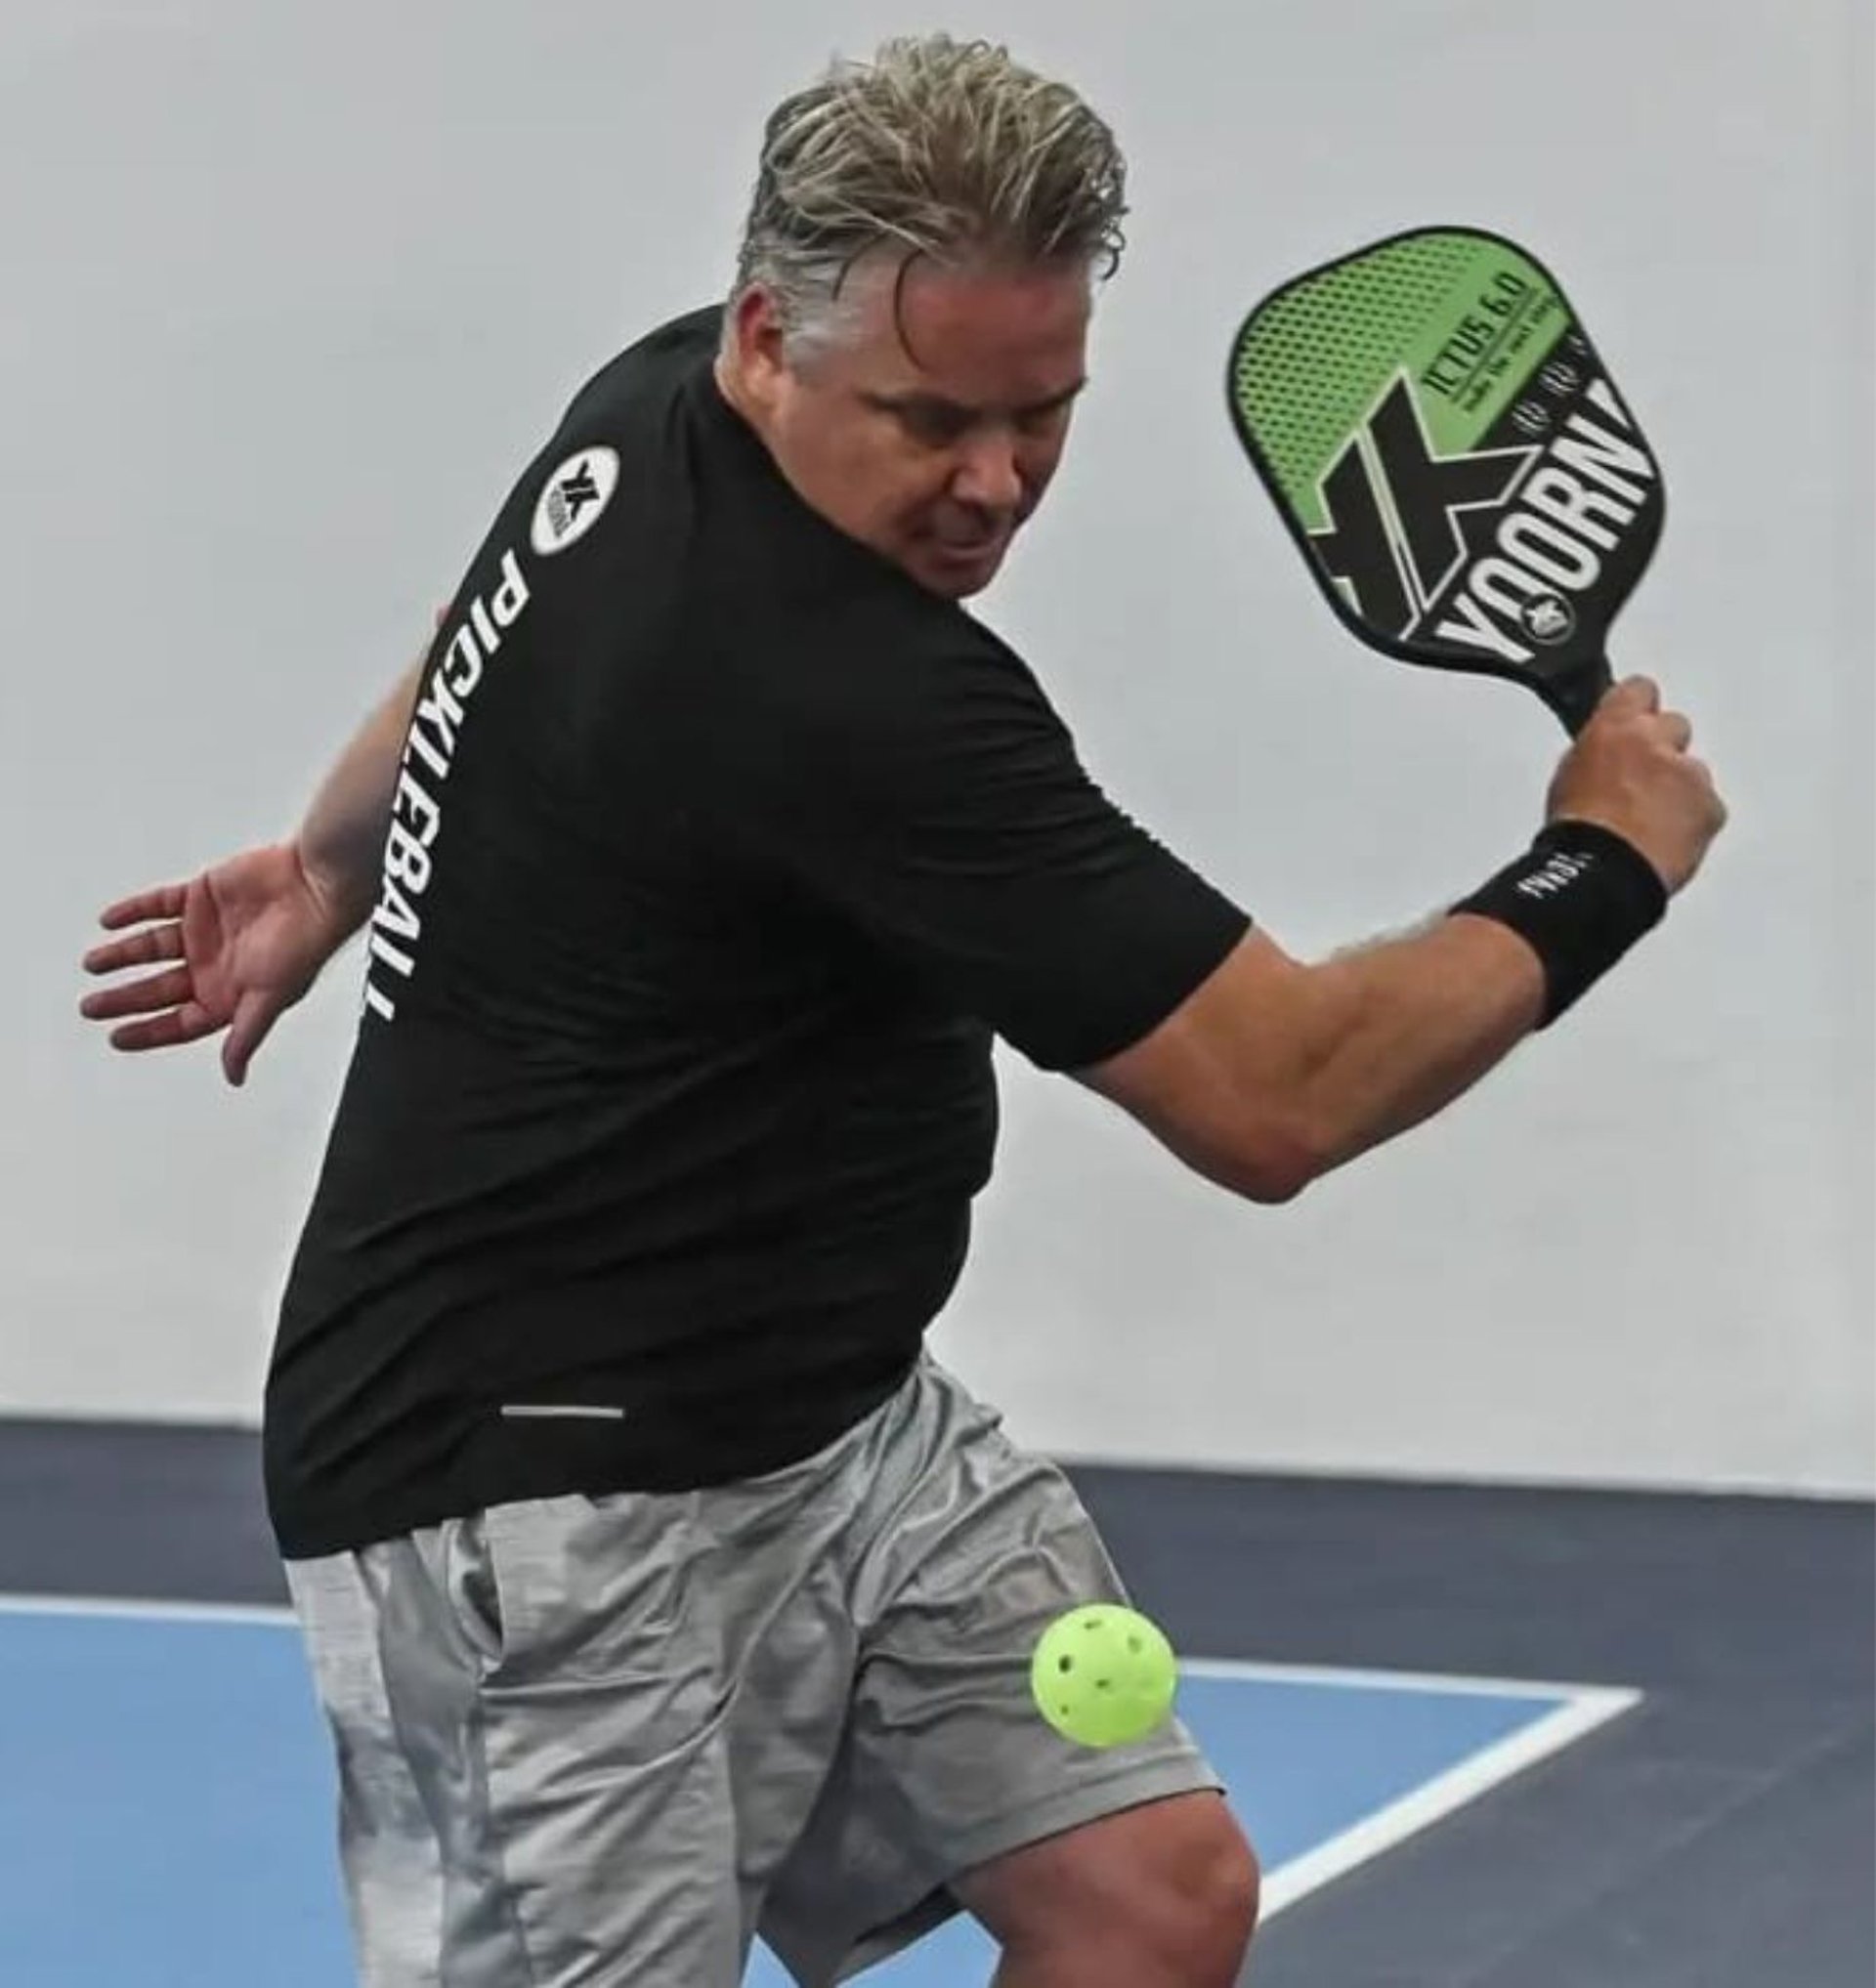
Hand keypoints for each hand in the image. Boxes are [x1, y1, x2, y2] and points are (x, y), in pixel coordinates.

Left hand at [79, 842, 358, 1084]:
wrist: (313, 886)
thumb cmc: (305, 942)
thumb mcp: (270, 999)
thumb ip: (246, 1036)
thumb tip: (234, 1075)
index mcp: (231, 994)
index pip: (179, 1021)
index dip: (147, 1031)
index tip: (117, 1037)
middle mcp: (216, 965)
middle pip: (158, 989)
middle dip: (123, 999)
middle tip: (92, 1007)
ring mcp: (206, 931)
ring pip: (152, 948)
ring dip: (121, 956)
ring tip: (94, 963)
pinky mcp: (201, 896)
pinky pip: (158, 905)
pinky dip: (132, 911)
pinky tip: (111, 920)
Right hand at [1545, 676, 1727, 894]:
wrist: (1605, 873)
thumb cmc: (1579, 833)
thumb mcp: (1567, 776)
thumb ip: (1596, 751)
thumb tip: (1604, 754)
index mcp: (1616, 727)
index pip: (1639, 689)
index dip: (1637, 706)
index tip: (1636, 719)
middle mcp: (1658, 742)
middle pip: (1674, 725)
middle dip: (1663, 749)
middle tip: (1642, 779)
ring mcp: (1690, 774)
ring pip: (1693, 770)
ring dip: (1679, 788)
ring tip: (1651, 820)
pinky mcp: (1711, 807)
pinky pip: (1708, 806)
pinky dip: (1694, 820)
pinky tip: (1668, 839)